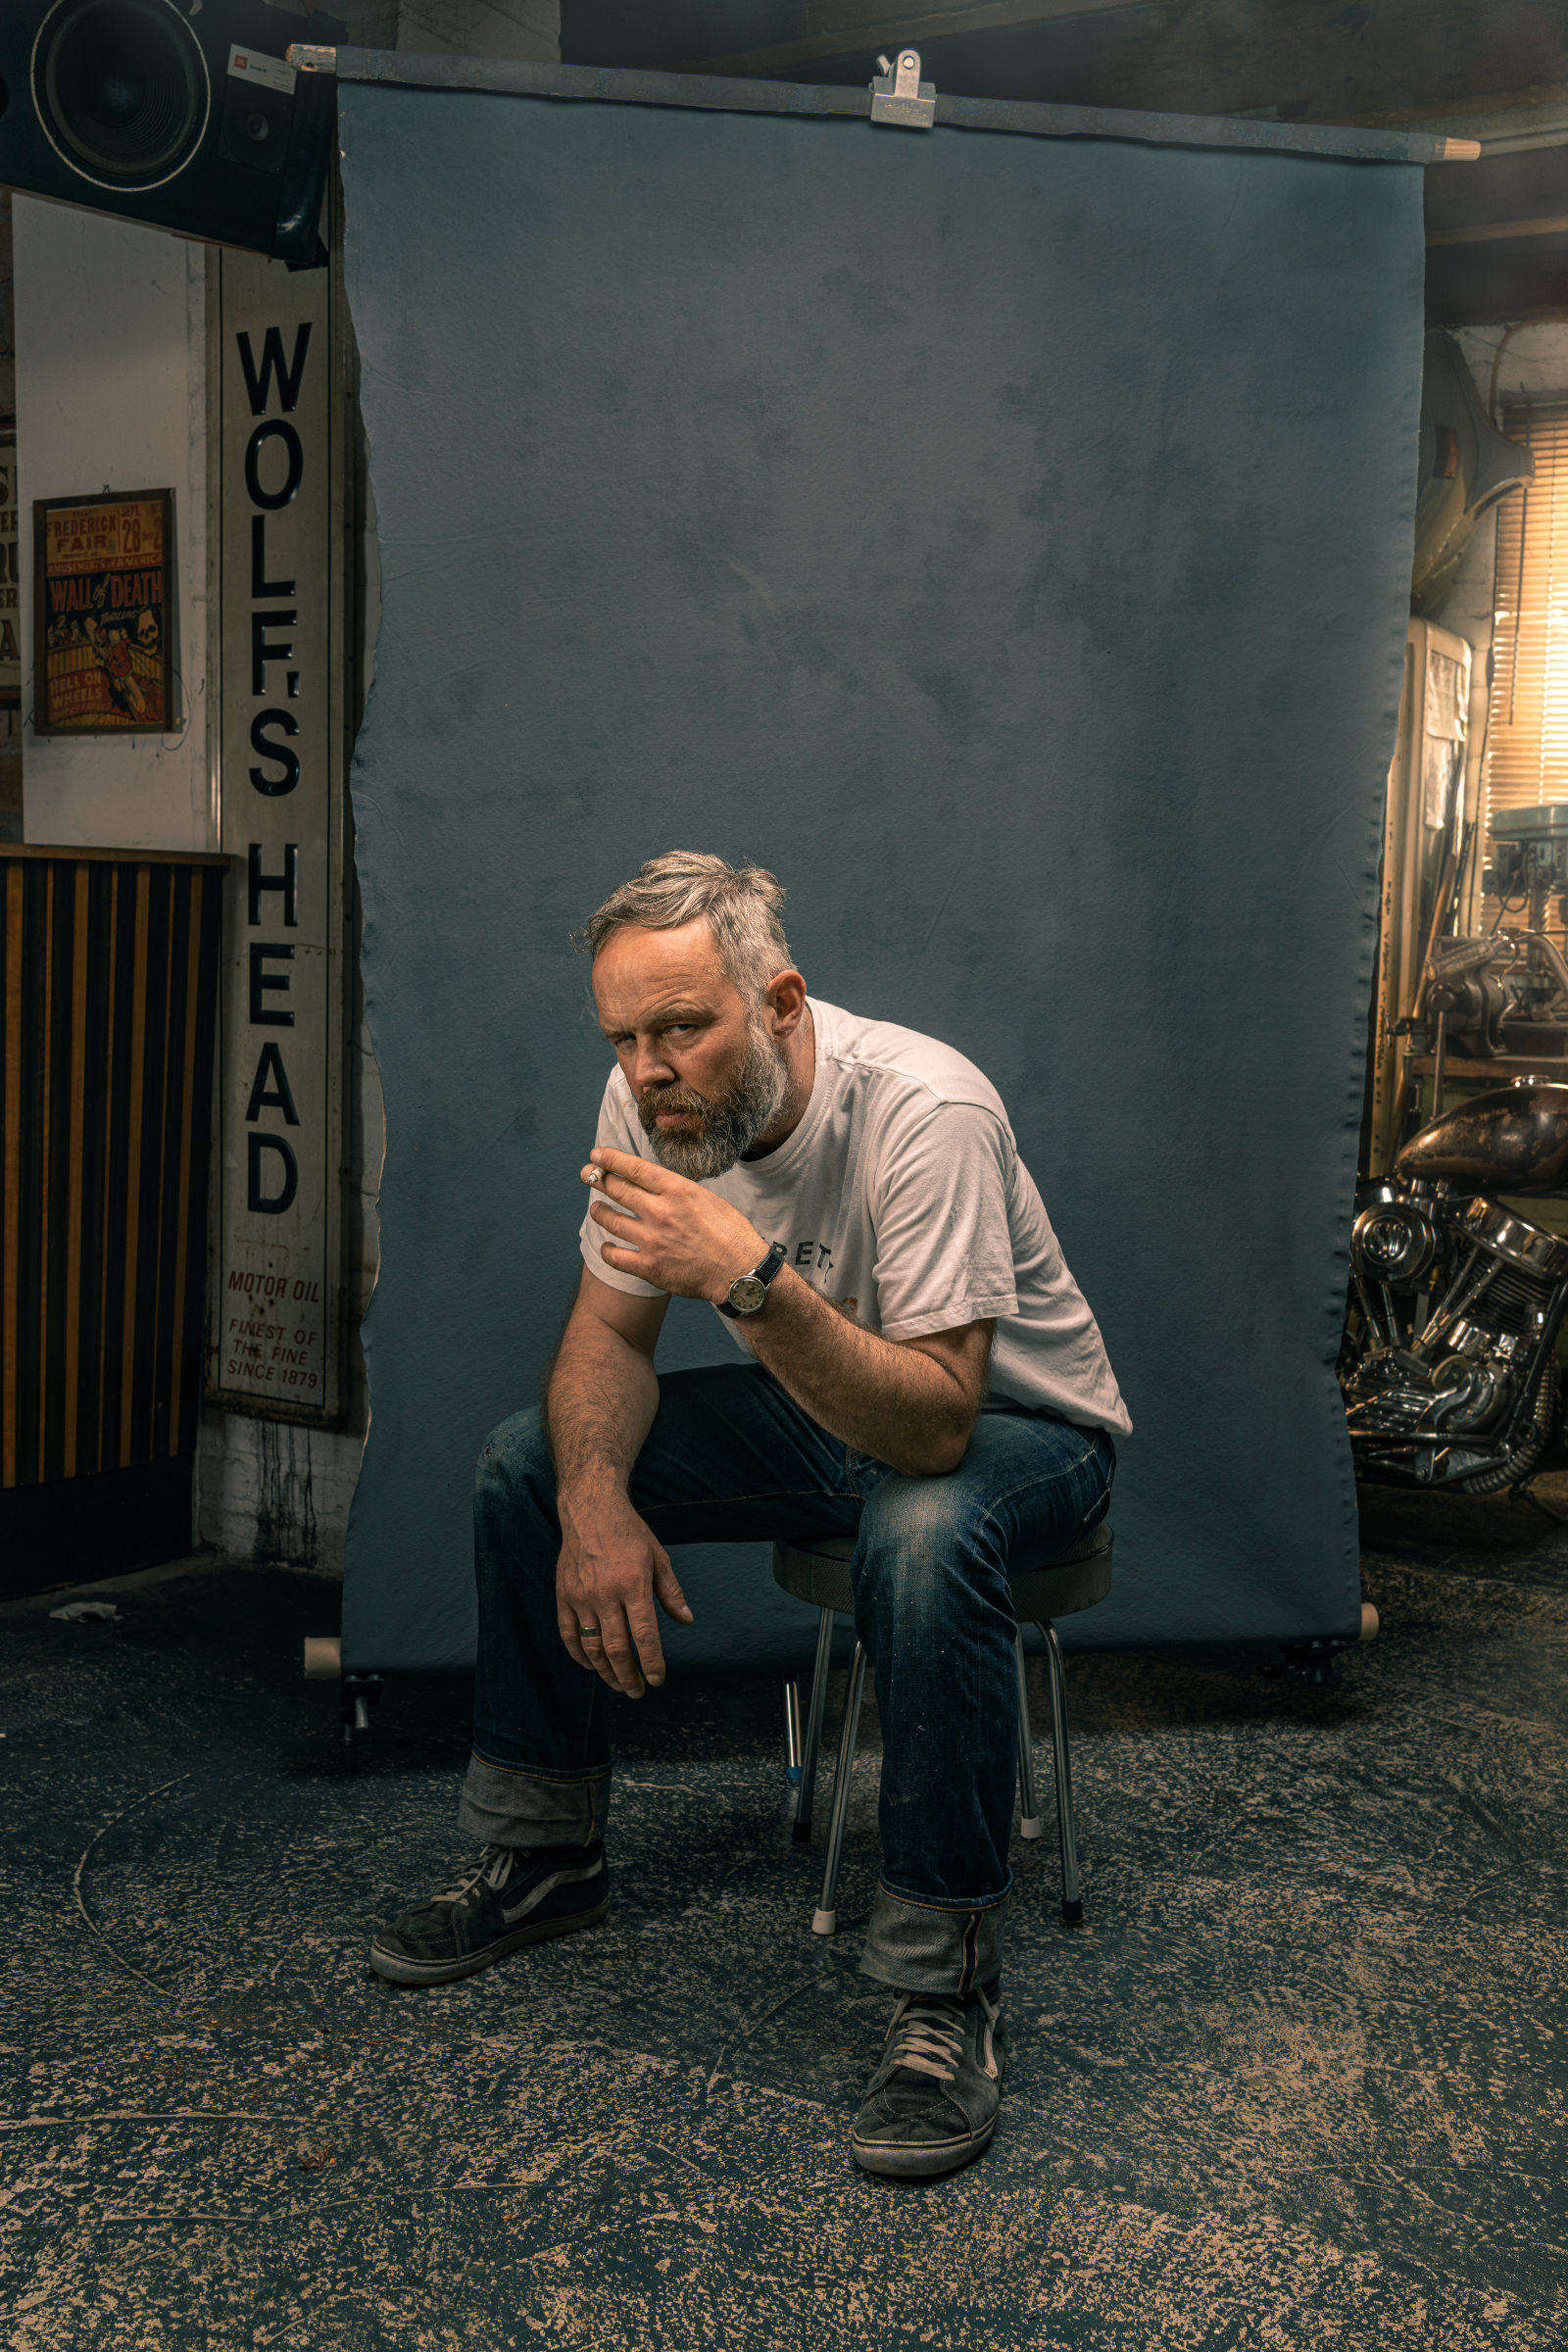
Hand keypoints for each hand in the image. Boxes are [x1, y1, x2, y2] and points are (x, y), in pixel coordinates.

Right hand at [556, 1484, 693, 1696]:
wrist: (590, 1510)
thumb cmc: (629, 1533)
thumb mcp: (658, 1557)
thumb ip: (671, 1592)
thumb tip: (686, 1620)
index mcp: (633, 1584)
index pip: (644, 1635)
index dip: (652, 1662)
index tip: (657, 1680)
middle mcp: (605, 1594)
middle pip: (617, 1648)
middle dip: (629, 1676)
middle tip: (637, 1692)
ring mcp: (581, 1597)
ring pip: (592, 1646)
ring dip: (606, 1672)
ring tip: (618, 1684)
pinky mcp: (564, 1596)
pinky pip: (569, 1634)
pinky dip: (579, 1655)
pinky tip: (591, 1666)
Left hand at [583, 1147, 767, 1302]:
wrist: (739, 1270)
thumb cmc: (731, 1234)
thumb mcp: (707, 1199)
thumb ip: (678, 1192)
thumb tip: (656, 1187)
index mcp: (677, 1190)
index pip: (635, 1168)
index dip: (611, 1159)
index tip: (597, 1154)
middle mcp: (660, 1212)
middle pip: (618, 1189)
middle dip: (598, 1178)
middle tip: (587, 1174)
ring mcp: (652, 1239)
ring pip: (611, 1219)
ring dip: (599, 1211)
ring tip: (597, 1207)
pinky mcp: (649, 1266)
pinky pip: (615, 1256)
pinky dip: (607, 1249)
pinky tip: (607, 1246)